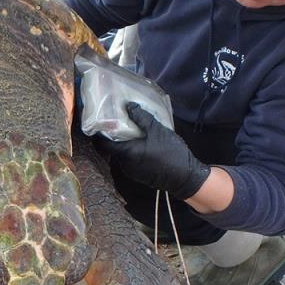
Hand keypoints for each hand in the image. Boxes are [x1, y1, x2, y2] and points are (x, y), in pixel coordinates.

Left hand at [96, 102, 210, 199]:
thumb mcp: (157, 130)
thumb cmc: (171, 153)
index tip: (98, 122)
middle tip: (115, 121)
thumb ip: (141, 118)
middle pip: (111, 148)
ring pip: (121, 155)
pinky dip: (130, 151)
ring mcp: (131, 171)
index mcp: (126, 153)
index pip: (102, 144)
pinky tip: (139, 142)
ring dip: (123, 144)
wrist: (186, 177)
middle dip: (112, 136)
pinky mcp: (139, 175)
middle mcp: (124, 164)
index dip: (98, 133)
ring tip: (128, 129)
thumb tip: (128, 106)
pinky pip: (129, 160)